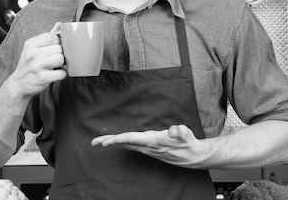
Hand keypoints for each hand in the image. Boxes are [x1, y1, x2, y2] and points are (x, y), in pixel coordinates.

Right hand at [5, 23, 66, 98]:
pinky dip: (62, 74)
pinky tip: (55, 73)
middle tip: (53, 58)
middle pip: (58, 48)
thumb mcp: (33, 47)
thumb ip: (47, 36)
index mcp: (30, 44)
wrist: (19, 84)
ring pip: (60, 58)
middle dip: (59, 53)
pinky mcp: (43, 78)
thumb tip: (59, 24)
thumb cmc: (28, 64)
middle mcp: (32, 54)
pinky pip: (62, 73)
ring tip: (55, 65)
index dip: (57, 42)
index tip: (54, 47)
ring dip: (61, 63)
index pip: (52, 37)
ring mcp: (37, 67)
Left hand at [91, 124, 208, 167]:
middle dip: (109, 142)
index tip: (106, 141)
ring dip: (113, 143)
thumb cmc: (188, 143)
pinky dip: (122, 143)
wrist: (193, 156)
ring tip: (100, 141)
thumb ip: (180, 131)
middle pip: (125, 143)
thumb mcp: (186, 134)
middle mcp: (148, 147)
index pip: (132, 139)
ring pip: (127, 145)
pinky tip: (117, 142)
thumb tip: (174, 130)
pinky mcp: (150, 149)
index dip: (118, 139)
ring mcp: (148, 149)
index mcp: (153, 141)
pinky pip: (132, 145)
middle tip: (94, 142)